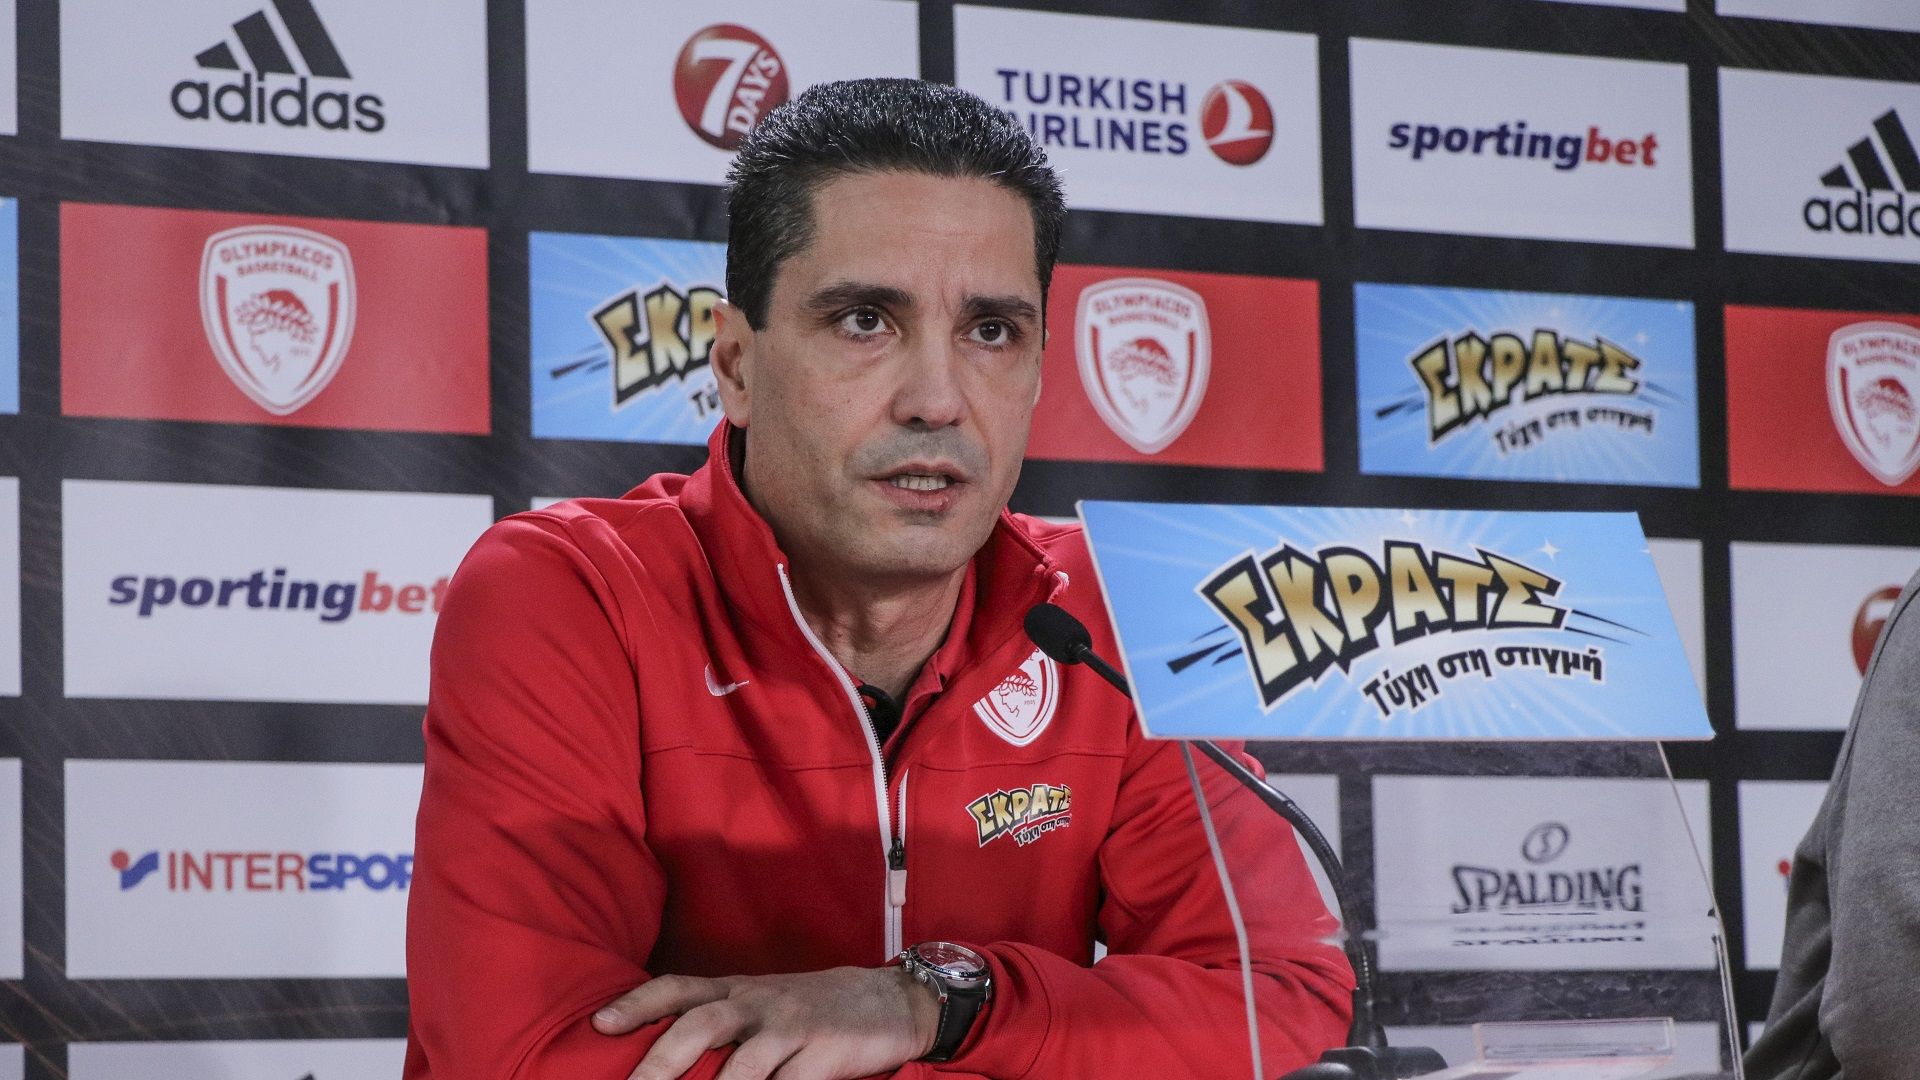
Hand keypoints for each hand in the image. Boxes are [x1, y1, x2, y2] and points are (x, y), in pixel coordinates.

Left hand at [593, 965, 941, 1079]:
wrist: (889, 1000)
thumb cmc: (810, 1010)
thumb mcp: (762, 1004)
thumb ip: (718, 1022)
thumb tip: (661, 1055)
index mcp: (738, 990)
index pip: (679, 987)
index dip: (638, 1003)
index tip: (600, 1023)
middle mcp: (760, 1004)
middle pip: (702, 1023)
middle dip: (662, 1059)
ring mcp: (793, 1029)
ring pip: (744, 1065)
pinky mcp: (826, 1055)